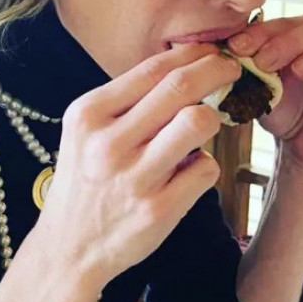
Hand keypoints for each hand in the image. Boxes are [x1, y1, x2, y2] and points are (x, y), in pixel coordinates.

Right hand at [30, 44, 236, 288]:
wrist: (69, 249)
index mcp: (89, 115)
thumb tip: (185, 67)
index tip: (214, 52)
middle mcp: (109, 143)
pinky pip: (206, 169)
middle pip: (181, 88)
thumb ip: (127, 103)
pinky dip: (205, 167)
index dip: (194, 55)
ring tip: (204, 129)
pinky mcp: (159, 209)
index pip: (153, 69)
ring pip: (199, 122)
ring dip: (212, 120)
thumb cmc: (87, 183)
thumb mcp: (87, 134)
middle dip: (218, 71)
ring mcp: (135, 178)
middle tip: (233, 70)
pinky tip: (188, 174)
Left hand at [226, 13, 302, 171]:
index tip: (239, 47)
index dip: (268, 31)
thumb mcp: (260, 84)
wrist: (297, 147)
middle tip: (266, 62)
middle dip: (293, 40)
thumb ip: (250, 63)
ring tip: (301, 71)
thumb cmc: (282, 110)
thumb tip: (222, 43)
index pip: (295, 21)